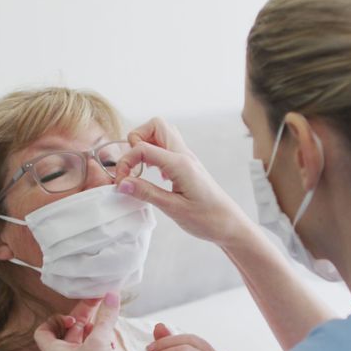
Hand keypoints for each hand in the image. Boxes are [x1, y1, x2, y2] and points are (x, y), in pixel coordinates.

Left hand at [34, 293, 135, 350]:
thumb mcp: (100, 342)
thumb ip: (106, 317)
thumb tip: (111, 295)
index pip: (44, 331)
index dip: (56, 319)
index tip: (73, 317)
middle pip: (68, 331)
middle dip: (83, 317)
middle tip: (99, 302)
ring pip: (82, 340)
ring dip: (94, 329)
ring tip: (107, 321)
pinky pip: (93, 350)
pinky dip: (101, 342)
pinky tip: (113, 341)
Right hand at [114, 117, 252, 246]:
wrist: (229, 224)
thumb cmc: (207, 219)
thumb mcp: (173, 209)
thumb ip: (146, 193)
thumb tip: (122, 183)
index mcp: (180, 164)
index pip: (143, 147)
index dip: (126, 162)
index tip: (121, 182)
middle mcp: (184, 155)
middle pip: (155, 125)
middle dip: (136, 140)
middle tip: (132, 166)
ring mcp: (186, 158)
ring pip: (161, 134)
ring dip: (145, 146)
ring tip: (141, 170)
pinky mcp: (187, 165)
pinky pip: (167, 148)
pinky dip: (154, 154)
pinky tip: (153, 174)